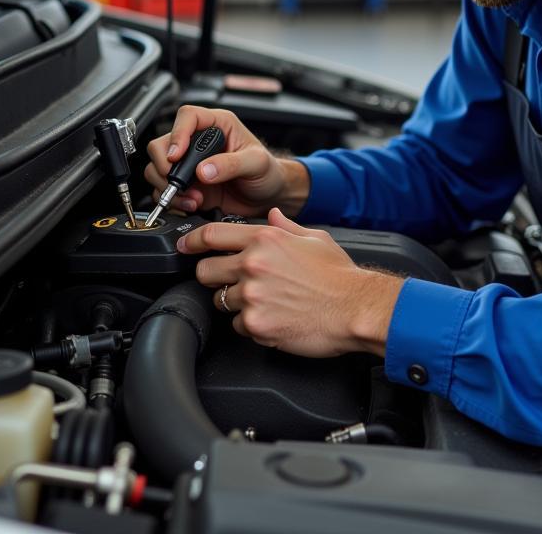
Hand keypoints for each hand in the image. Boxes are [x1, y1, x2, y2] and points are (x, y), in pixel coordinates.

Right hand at [144, 105, 308, 218]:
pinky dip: (174, 201)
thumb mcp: (257, 163)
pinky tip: (192, 204)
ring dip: (169, 187)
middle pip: (162, 144)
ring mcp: (190, 166)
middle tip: (180, 183)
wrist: (269, 197)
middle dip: (165, 166)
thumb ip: (231, 164)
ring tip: (193, 198)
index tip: (176, 156)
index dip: (177, 134)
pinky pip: (164, 191)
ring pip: (157, 169)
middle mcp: (198, 143)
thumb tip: (203, 170)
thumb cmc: (268, 172)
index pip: (187, 117)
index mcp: (217, 125)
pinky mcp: (187, 186)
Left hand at [177, 207, 403, 357]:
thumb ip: (286, 226)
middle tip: (230, 282)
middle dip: (213, 277)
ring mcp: (252, 296)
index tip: (185, 247)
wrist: (356, 309)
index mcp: (265, 238)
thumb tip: (273, 215)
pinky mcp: (256, 325)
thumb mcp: (314, 238)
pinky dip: (251, 326)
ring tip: (263, 302)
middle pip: (205, 271)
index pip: (211, 235)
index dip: (191, 241)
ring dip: (235, 303)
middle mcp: (253, 264)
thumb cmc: (339, 275)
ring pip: (220, 301)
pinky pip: (238, 327)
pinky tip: (273, 319)